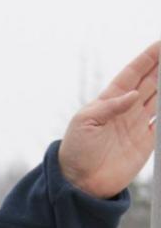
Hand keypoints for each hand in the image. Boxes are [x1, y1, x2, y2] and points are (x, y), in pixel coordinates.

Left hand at [58, 41, 158, 197]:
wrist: (79, 182)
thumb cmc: (75, 150)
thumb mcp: (84, 123)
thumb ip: (108, 107)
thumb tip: (132, 95)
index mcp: (109, 100)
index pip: (133, 74)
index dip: (147, 59)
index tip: (160, 44)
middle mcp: (126, 110)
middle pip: (151, 82)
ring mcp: (138, 125)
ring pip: (160, 99)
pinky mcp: (146, 143)